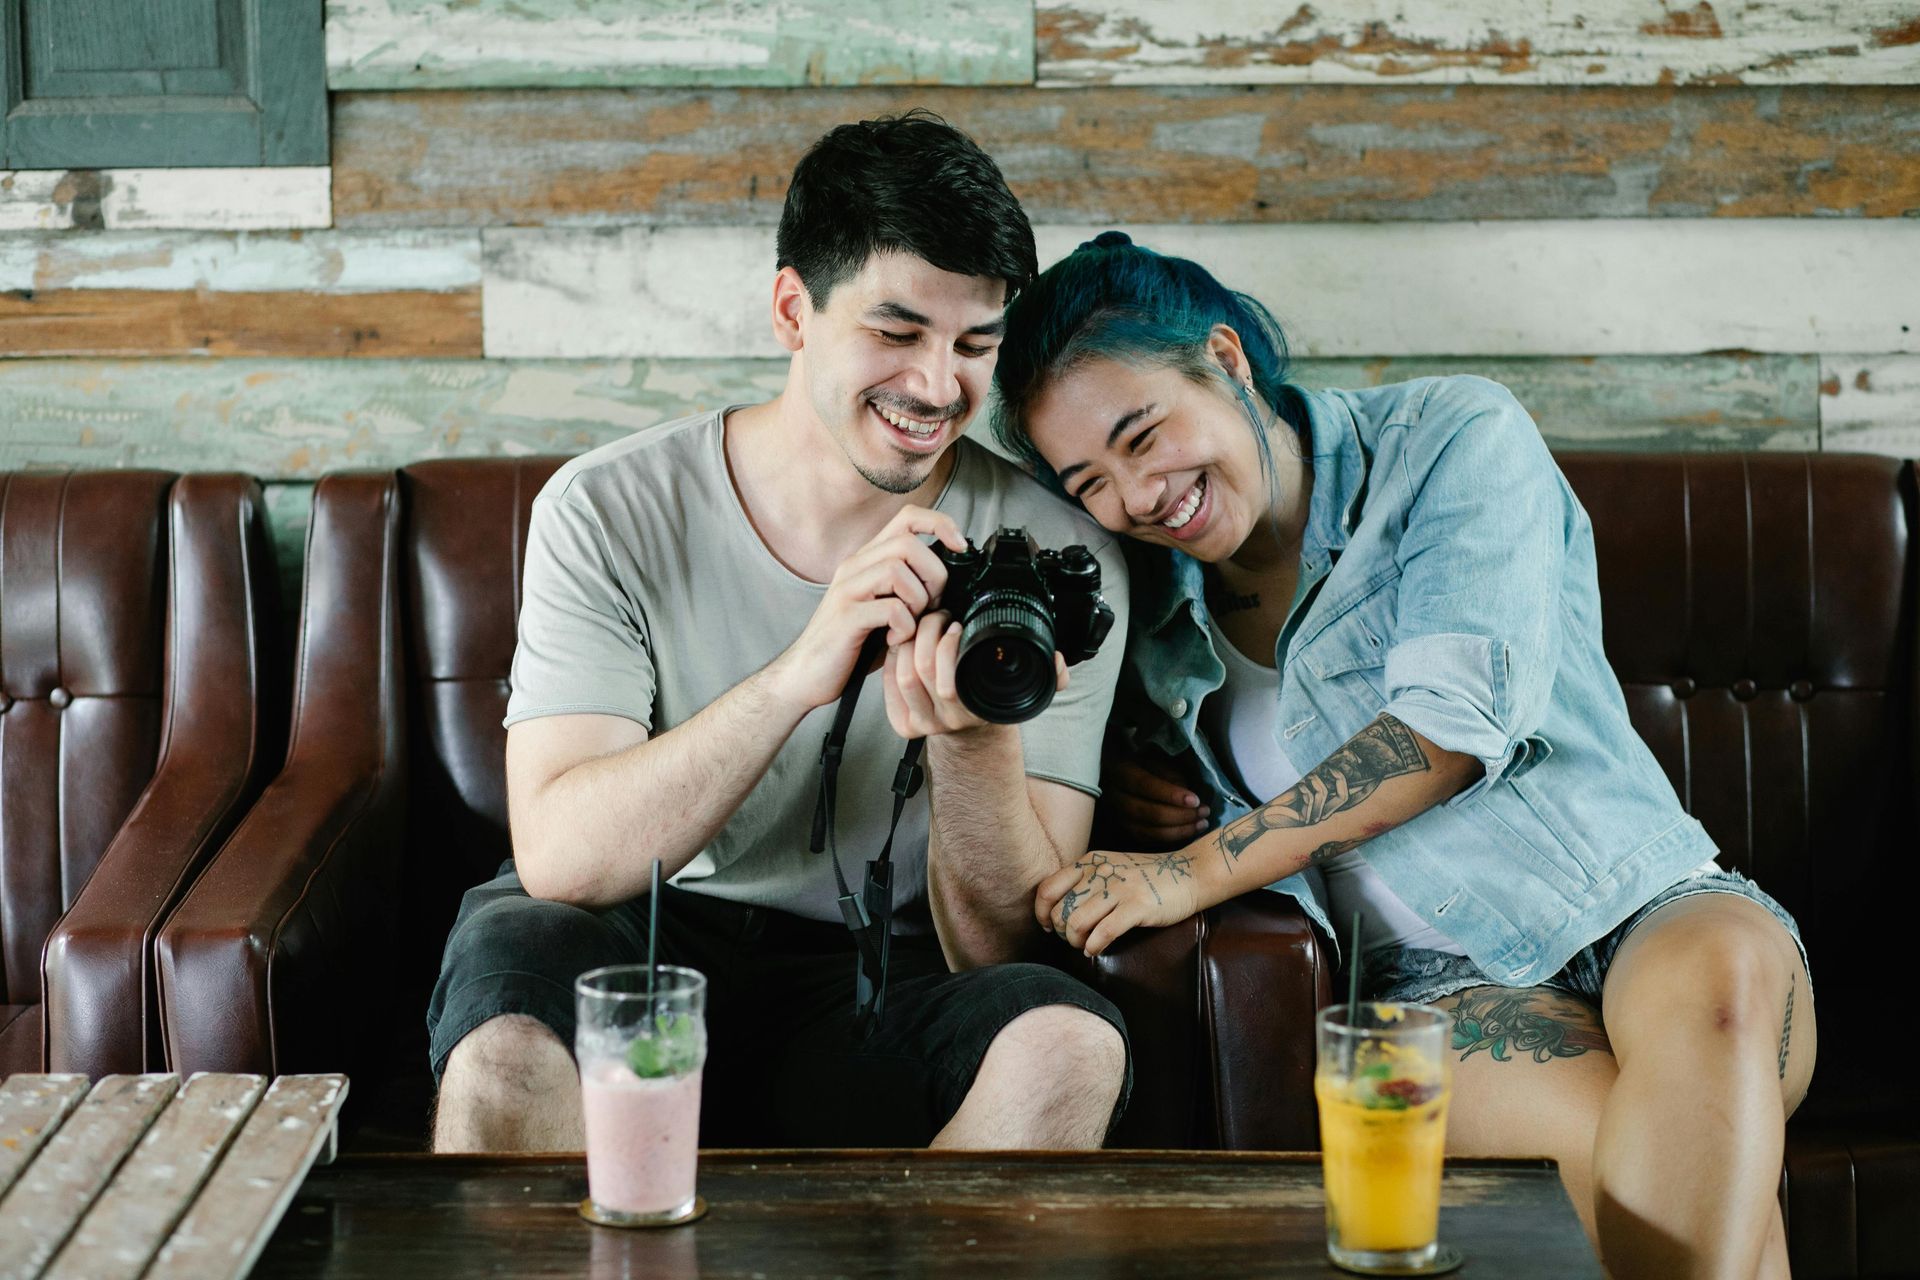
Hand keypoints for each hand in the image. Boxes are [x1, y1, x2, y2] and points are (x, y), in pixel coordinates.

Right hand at [763, 506, 966, 713]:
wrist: (806, 675)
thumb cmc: (852, 645)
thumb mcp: (885, 610)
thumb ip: (910, 591)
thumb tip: (952, 585)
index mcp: (867, 560)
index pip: (907, 518)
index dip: (940, 524)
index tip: (960, 547)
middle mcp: (855, 567)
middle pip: (908, 543)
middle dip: (933, 575)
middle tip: (930, 606)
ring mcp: (847, 589)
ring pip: (898, 568)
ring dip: (918, 601)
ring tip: (910, 624)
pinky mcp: (846, 616)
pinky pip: (890, 608)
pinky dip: (904, 627)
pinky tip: (894, 640)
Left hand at [882, 610, 1069, 739]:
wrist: (975, 731)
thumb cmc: (994, 698)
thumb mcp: (1024, 686)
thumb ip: (1051, 674)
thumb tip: (1057, 660)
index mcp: (975, 713)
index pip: (947, 682)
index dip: (948, 644)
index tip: (957, 625)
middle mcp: (946, 722)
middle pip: (919, 669)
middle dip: (927, 631)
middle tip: (939, 616)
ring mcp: (921, 724)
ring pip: (901, 672)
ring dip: (909, 640)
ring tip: (923, 626)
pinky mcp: (902, 723)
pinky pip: (888, 681)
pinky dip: (893, 656)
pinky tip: (907, 644)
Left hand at [1035, 847, 1200, 957]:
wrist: (1189, 873)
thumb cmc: (1147, 877)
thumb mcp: (1111, 868)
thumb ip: (1086, 881)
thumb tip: (1057, 910)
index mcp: (1090, 862)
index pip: (1047, 889)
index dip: (1042, 913)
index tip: (1048, 927)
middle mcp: (1100, 873)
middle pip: (1060, 911)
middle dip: (1062, 932)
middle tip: (1074, 939)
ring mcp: (1119, 888)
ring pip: (1076, 923)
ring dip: (1076, 942)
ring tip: (1085, 946)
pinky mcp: (1138, 906)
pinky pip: (1103, 932)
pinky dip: (1094, 947)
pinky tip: (1096, 950)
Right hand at [1100, 754, 1209, 848]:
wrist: (1126, 779)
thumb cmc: (1147, 766)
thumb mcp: (1157, 762)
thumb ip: (1170, 776)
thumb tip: (1188, 798)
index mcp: (1121, 772)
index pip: (1145, 785)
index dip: (1170, 794)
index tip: (1196, 800)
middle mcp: (1115, 797)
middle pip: (1149, 813)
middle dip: (1181, 815)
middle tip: (1205, 812)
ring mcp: (1119, 818)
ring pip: (1150, 831)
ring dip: (1180, 830)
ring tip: (1202, 823)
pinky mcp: (1127, 831)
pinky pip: (1150, 840)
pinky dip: (1172, 838)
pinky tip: (1190, 831)